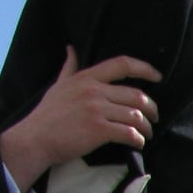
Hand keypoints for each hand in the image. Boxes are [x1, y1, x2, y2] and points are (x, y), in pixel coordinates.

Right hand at [0, 49, 163, 192]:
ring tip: (146, 134)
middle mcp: (93, 90)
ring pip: (137, 116)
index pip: (121, 65)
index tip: (158, 77)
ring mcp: (96, 109)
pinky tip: (137, 143)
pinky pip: (130, 133)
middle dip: (151, 109)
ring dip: (147, 127)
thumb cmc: (48, 114)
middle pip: (137, 95)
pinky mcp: (99, 129)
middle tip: (154, 119)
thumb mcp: (58, 86)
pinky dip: (139, 139)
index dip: (144, 69)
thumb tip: (71, 49)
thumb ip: (69, 69)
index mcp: (86, 78)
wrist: (35, 138)